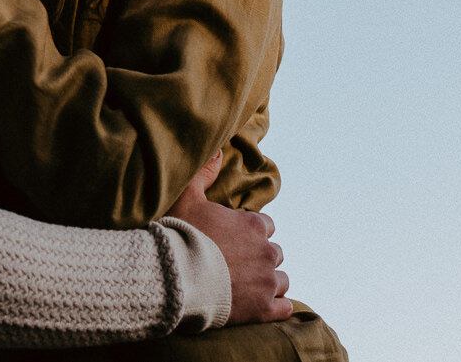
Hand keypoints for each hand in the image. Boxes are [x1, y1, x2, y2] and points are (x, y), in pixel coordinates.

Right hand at [167, 153, 291, 324]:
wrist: (177, 278)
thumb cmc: (181, 235)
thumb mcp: (188, 196)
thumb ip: (204, 172)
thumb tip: (217, 150)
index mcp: (253, 225)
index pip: (265, 226)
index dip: (250, 232)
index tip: (235, 239)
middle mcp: (266, 251)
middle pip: (274, 253)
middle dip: (260, 256)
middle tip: (238, 263)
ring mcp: (267, 281)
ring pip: (281, 280)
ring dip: (268, 281)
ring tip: (247, 285)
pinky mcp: (263, 308)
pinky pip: (283, 307)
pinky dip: (275, 306)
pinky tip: (261, 305)